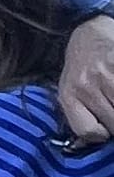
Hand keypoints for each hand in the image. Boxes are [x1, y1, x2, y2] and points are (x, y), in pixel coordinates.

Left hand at [58, 16, 113, 143]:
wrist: (90, 32)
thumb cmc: (81, 68)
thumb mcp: (71, 90)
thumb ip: (81, 116)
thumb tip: (91, 144)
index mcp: (68, 95)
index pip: (89, 132)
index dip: (102, 134)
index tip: (105, 128)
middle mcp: (85, 84)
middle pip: (113, 124)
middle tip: (109, 107)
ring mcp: (105, 73)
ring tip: (112, 97)